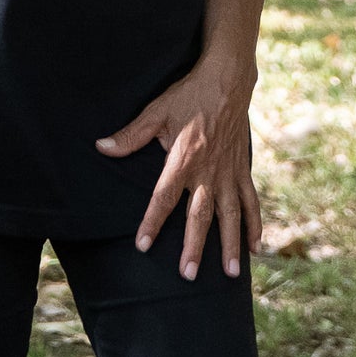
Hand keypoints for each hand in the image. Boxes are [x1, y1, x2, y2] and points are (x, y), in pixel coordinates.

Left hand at [95, 54, 260, 280]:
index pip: (164, 197)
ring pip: (230, 215)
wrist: (227, 81)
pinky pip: (250, 201)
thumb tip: (101, 147)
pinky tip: (254, 247)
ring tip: (229, 274)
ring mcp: (228, 172)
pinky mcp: (242, 169)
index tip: (143, 245)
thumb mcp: (156, 112)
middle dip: (193, 246)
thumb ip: (131, 135)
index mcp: (183, 158)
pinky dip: (254, 224)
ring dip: (229, 244)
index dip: (152, 221)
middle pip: (199, 214)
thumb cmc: (188, 96)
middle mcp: (208, 171)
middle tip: (188, 274)